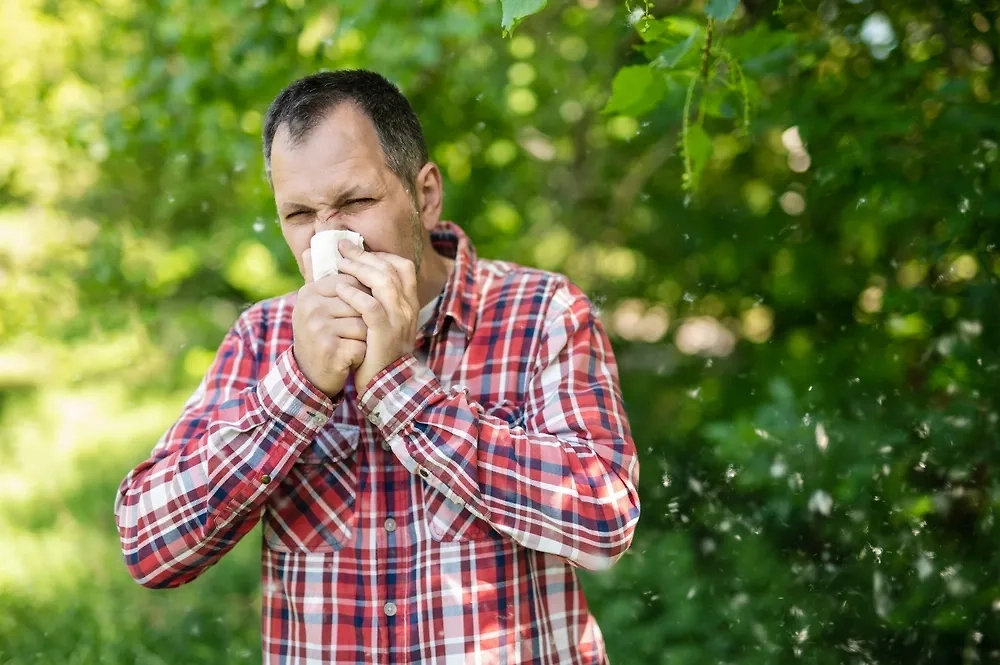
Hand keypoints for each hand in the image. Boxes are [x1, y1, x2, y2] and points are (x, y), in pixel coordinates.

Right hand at [291, 248, 370, 396]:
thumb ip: (316, 276)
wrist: (310, 375)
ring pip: (364, 324)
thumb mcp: (315, 305)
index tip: (358, 313)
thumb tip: (311, 247)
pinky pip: (362, 345)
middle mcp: (310, 307)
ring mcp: (318, 329)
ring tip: (354, 345)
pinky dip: (363, 355)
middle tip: (358, 332)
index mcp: (309, 292)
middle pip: (360, 302)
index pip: (351, 283)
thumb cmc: (320, 335)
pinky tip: (353, 359)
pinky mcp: (329, 350)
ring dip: (366, 338)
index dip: (363, 299)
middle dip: (367, 319)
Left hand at [333, 239, 418, 391]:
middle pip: (391, 269)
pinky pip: (371, 307)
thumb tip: (351, 277)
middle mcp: (407, 309)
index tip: (359, 250)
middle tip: (342, 247)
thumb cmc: (377, 351)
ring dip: (359, 269)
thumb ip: (371, 300)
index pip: (403, 267)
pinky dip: (355, 295)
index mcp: (408, 304)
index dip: (381, 254)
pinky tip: (340, 289)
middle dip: (364, 255)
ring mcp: (398, 321)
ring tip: (340, 263)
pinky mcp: (384, 334)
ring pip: (383, 283)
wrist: (387, 386)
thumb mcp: (380, 323)